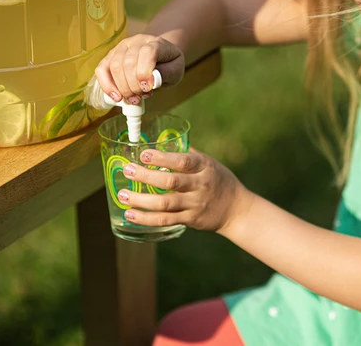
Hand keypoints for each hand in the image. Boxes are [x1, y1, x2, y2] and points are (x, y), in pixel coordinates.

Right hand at [94, 34, 184, 103]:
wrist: (161, 57)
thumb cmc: (168, 65)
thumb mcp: (176, 71)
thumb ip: (166, 74)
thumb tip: (151, 81)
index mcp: (156, 43)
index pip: (147, 52)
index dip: (145, 72)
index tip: (148, 88)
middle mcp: (137, 41)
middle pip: (128, 62)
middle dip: (133, 86)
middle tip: (141, 97)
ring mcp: (122, 47)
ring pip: (115, 66)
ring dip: (122, 88)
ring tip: (133, 99)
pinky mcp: (111, 56)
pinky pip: (102, 69)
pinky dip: (106, 85)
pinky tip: (116, 97)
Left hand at [118, 148, 251, 232]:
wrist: (236, 209)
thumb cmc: (218, 180)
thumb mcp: (208, 162)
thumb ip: (187, 154)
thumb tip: (162, 141)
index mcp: (204, 167)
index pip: (183, 161)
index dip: (162, 158)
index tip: (144, 154)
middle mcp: (199, 185)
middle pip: (171, 182)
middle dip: (146, 175)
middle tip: (128, 170)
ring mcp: (194, 204)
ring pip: (165, 203)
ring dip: (141, 200)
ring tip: (123, 195)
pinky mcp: (189, 220)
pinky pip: (165, 220)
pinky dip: (146, 218)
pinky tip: (130, 214)